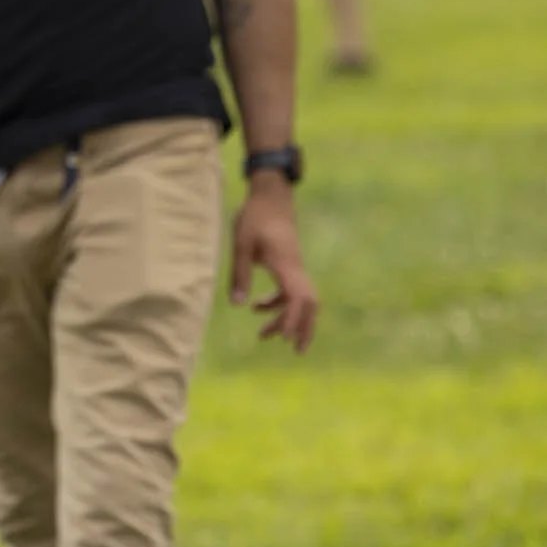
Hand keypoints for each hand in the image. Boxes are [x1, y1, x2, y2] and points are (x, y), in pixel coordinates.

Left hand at [229, 184, 318, 350]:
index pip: (298, 299)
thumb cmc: (254, 217)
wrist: (270, 195)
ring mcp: (295, 266)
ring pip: (301, 299)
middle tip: (293, 350)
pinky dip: (278, 302)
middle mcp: (296, 269)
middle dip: (304, 328)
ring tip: (264, 335)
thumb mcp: (241, 244)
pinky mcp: (290, 264)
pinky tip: (256, 306)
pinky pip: (291, 290)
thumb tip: (237, 305)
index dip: (295, 320)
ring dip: (288, 318)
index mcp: (286, 265)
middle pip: (309, 304)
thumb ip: (240, 274)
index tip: (287, 340)